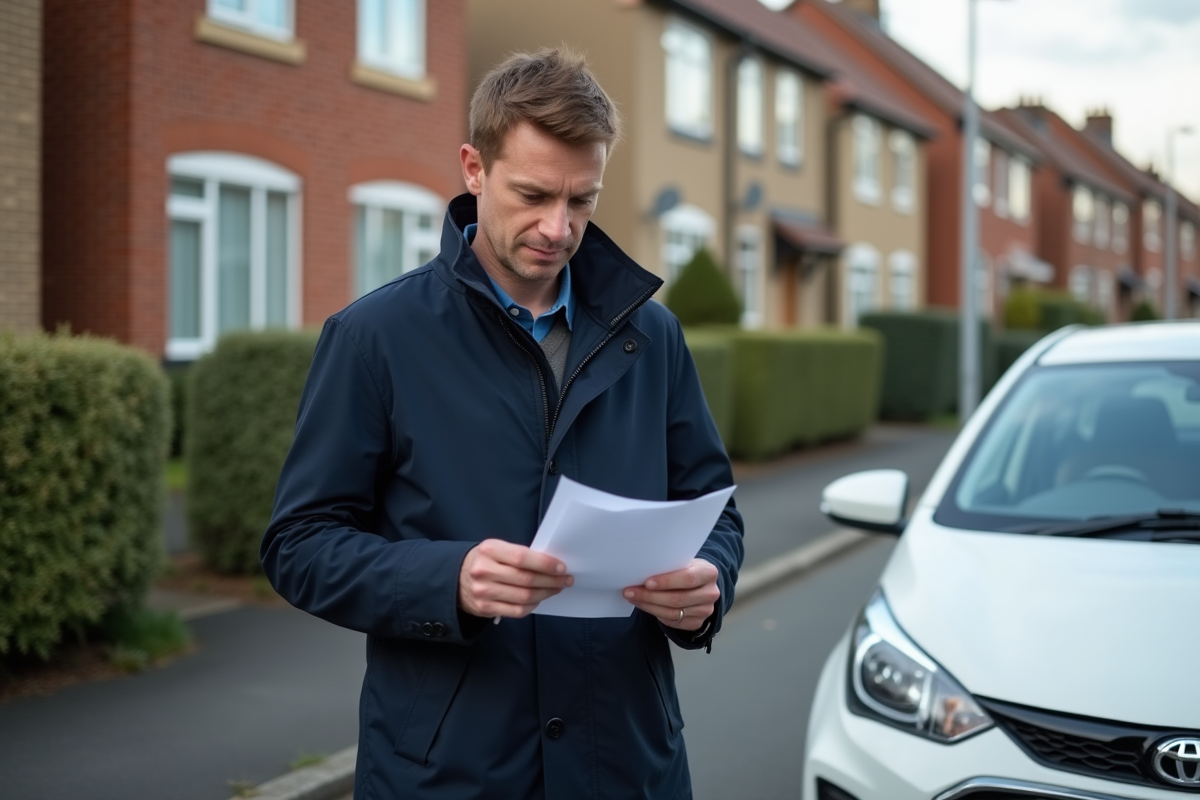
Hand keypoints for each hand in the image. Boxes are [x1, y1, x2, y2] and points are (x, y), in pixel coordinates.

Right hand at [458, 539, 572, 618]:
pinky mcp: (485, 608)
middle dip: (551, 580)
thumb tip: (551, 565)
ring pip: (523, 596)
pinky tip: (539, 599)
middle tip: (565, 580)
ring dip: (545, 593)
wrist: (457, 578)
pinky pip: (517, 610)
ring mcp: (483, 591)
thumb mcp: (497, 549)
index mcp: (489, 550)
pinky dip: (532, 605)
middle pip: (525, 579)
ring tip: (556, 589)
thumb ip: (519, 555)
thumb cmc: (486, 561)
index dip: (544, 564)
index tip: (561, 567)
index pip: (522, 558)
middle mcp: (484, 571)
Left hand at [623, 558, 718, 631]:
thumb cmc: (687, 569)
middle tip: (630, 592)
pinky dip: (657, 615)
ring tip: (633, 599)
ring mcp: (705, 611)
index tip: (647, 582)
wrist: (702, 585)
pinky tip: (645, 606)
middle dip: (650, 596)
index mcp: (709, 573)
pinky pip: (673, 622)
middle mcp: (711, 593)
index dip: (666, 582)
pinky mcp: (697, 623)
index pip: (688, 579)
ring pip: (673, 613)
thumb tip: (641, 571)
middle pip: (678, 599)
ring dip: (649, 607)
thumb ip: (670, 566)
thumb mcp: (684, 562)